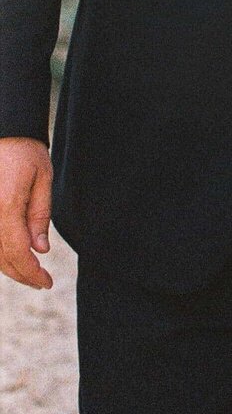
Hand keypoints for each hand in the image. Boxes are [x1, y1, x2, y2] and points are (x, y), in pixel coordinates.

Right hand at [0, 138, 53, 288]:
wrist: (3, 130)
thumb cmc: (24, 151)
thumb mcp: (43, 179)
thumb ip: (40, 216)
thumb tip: (40, 250)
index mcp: (5, 206)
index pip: (17, 253)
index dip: (31, 273)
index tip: (46, 283)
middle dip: (20, 274)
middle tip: (40, 281)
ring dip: (7, 266)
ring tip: (27, 271)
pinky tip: (11, 254)